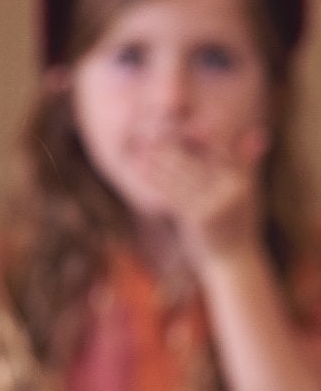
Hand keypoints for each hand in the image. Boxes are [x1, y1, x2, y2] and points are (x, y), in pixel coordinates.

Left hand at [137, 126, 265, 265]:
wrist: (233, 262)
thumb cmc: (236, 226)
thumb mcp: (245, 193)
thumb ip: (244, 165)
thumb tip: (250, 136)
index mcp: (243, 179)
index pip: (217, 149)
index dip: (196, 137)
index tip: (177, 128)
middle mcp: (233, 188)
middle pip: (197, 159)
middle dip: (173, 146)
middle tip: (152, 133)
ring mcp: (216, 203)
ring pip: (183, 174)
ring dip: (160, 159)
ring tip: (142, 148)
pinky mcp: (199, 217)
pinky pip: (173, 194)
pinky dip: (156, 180)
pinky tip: (142, 170)